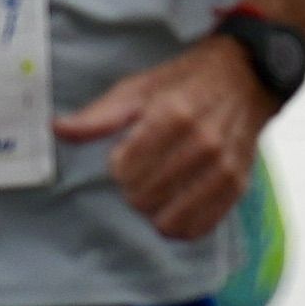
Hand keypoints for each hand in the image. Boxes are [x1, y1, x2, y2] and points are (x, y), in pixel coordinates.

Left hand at [57, 37, 268, 240]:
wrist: (246, 77)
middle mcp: (202, 144)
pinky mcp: (238, 186)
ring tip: (159, 189)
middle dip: (133, 189)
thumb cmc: (186, 82)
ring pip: (169, 220)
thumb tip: (57, 129)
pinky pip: (198, 228)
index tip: (127, 153)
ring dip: (154, 210)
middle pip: (143, 198)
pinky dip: (180, 224)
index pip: (125, 170)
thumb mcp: (139, 88)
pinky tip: (176, 205)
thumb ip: (99, 116)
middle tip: (143, 172)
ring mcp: (224, 169)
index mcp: (173, 116)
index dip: (118, 166)